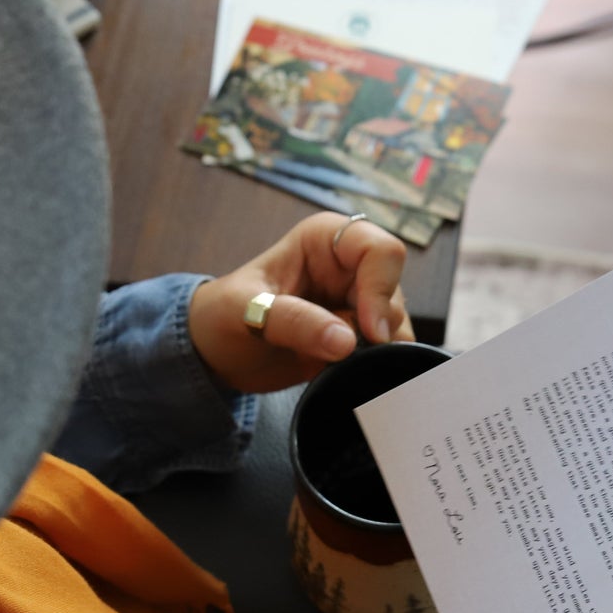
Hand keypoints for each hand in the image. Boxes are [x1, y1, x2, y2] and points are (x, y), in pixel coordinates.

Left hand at [188, 213, 414, 394]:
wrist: (216, 353)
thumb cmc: (222, 316)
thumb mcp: (247, 312)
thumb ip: (295, 322)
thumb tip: (346, 342)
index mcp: (326, 240)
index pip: (381, 251)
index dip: (381, 290)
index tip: (368, 331)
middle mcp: (350, 267)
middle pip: (394, 292)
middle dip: (376, 328)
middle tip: (344, 354)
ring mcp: (357, 303)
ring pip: (396, 325)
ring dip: (375, 351)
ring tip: (331, 362)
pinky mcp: (358, 337)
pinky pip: (388, 351)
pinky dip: (376, 366)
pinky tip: (345, 372)